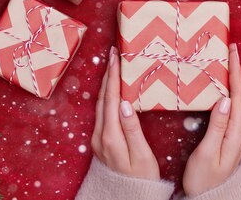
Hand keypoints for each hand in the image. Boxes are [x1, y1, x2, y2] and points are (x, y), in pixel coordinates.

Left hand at [90, 46, 159, 179]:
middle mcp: (100, 135)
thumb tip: (125, 103)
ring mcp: (98, 138)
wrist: (125, 198)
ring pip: (101, 104)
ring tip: (113, 66)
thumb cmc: (141, 179)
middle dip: (108, 74)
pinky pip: (102, 112)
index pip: (112, 99)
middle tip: (114, 54)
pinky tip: (113, 91)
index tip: (117, 58)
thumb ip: (132, 130)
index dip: (114, 77)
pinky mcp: (100, 141)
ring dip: (106, 84)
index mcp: (111, 136)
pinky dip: (107, 96)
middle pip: (103, 98)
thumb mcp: (141, 156)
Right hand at [182, 43, 240, 195]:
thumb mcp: (207, 153)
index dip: (235, 73)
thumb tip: (225, 99)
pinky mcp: (228, 136)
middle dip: (235, 71)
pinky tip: (218, 87)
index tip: (232, 52)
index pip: (238, 97)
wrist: (209, 199)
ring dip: (230, 80)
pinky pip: (229, 109)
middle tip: (228, 49)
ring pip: (234, 101)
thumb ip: (217, 127)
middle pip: (239, 95)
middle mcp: (240, 132)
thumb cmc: (204, 179)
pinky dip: (225, 92)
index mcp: (236, 134)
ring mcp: (235, 134)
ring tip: (223, 61)